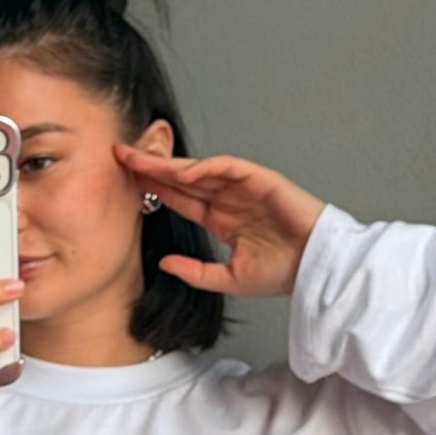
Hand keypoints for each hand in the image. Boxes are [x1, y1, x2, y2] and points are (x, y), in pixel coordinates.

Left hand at [113, 143, 325, 297]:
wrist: (314, 269)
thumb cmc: (282, 272)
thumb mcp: (229, 279)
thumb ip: (195, 271)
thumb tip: (163, 263)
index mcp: (221, 218)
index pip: (180, 198)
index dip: (153, 188)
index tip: (124, 181)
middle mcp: (228, 199)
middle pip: (182, 178)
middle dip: (152, 166)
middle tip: (120, 155)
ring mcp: (243, 187)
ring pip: (199, 168)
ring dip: (170, 162)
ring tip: (141, 158)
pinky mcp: (261, 180)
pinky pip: (229, 167)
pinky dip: (207, 166)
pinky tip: (184, 171)